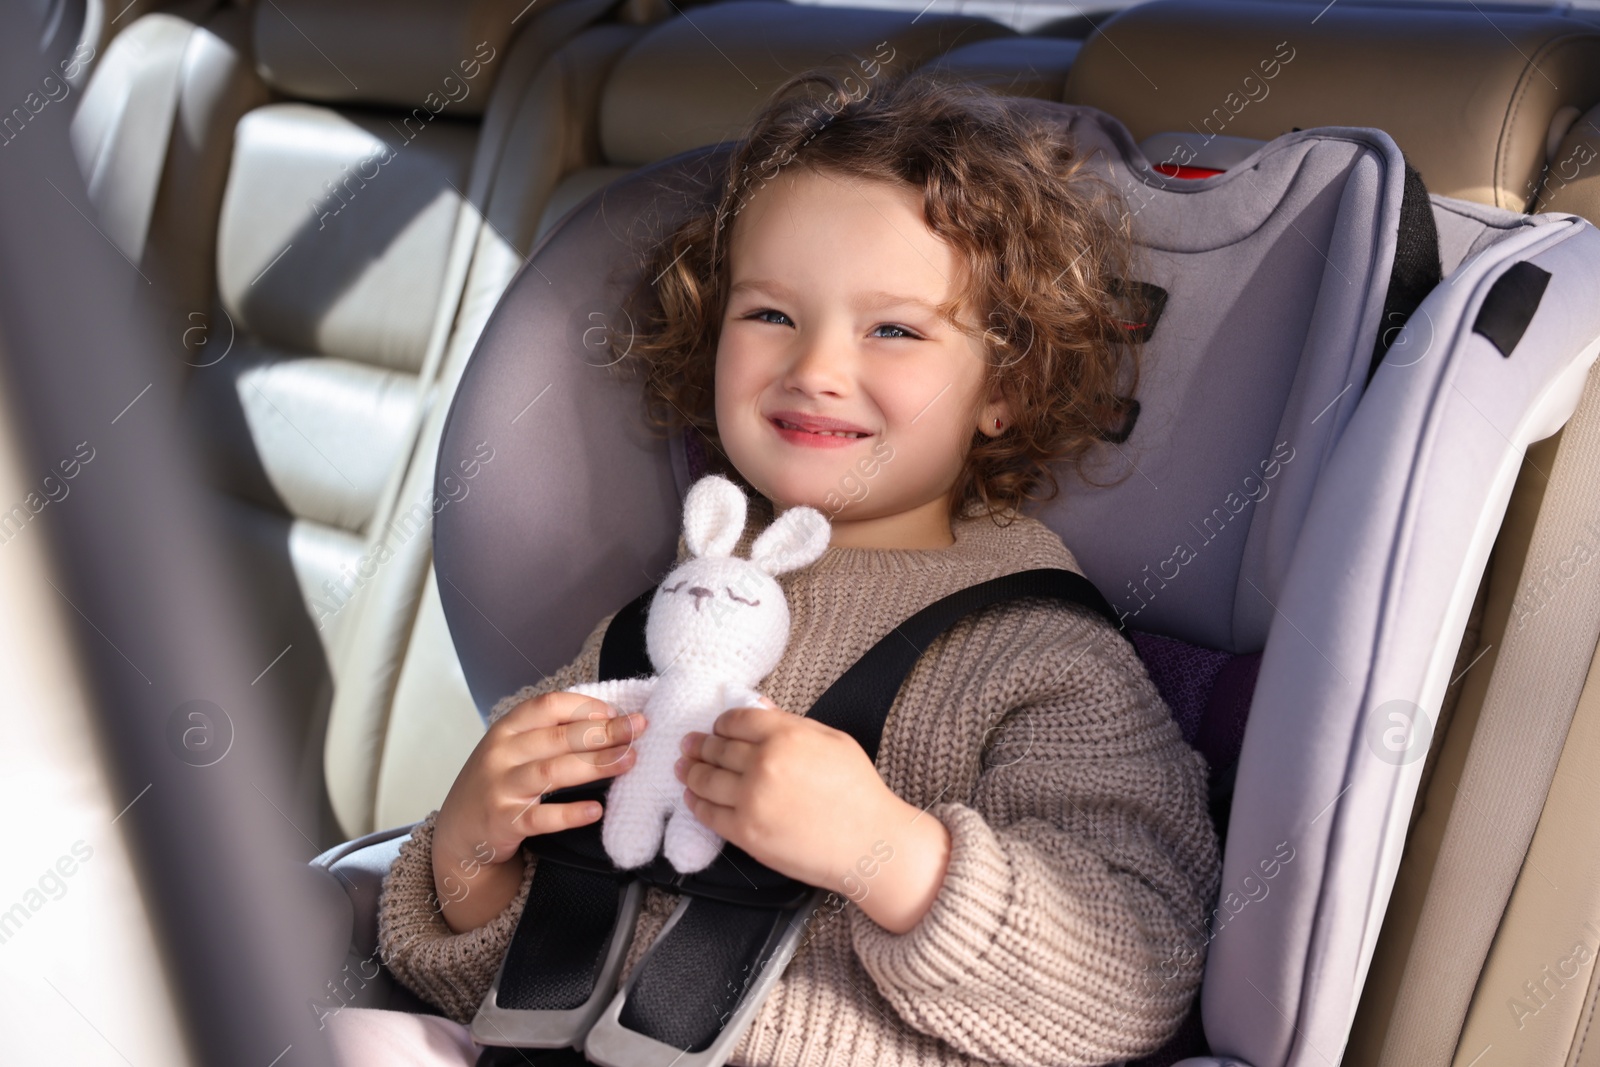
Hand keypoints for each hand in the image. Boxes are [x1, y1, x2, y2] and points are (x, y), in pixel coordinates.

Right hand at [432, 690, 645, 932]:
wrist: (458, 833)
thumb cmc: (497, 783)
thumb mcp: (512, 749)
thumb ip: (547, 734)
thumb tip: (606, 718)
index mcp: (506, 729)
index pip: (547, 706)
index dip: (584, 706)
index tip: (615, 711)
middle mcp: (501, 754)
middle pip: (559, 737)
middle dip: (604, 732)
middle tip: (638, 730)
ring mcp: (501, 788)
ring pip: (553, 772)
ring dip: (596, 764)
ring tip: (629, 761)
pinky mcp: (504, 822)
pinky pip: (542, 817)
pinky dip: (570, 813)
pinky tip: (596, 810)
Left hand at [676, 701, 951, 932]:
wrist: (869, 843)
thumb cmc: (858, 791)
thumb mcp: (832, 740)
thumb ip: (791, 721)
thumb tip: (759, 705)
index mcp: (786, 734)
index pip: (736, 720)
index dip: (721, 723)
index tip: (716, 728)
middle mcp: (763, 763)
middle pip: (717, 748)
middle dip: (699, 745)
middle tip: (688, 745)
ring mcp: (751, 799)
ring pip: (706, 779)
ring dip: (691, 772)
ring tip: (684, 768)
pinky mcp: (745, 833)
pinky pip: (709, 814)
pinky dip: (695, 804)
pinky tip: (692, 799)